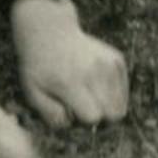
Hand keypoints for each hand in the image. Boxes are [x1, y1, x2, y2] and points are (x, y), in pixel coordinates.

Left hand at [12, 0, 128, 128]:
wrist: (50, 33)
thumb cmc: (39, 68)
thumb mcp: (33, 93)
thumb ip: (51, 116)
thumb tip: (72, 124)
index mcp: (71, 82)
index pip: (93, 116)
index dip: (83, 121)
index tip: (72, 111)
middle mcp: (94, 71)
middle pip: (114, 114)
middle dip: (99, 118)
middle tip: (82, 107)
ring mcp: (109, 63)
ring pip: (121, 105)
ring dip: (106, 107)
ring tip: (88, 96)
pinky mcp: (117, 59)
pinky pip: (123, 92)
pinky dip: (112, 94)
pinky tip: (95, 85)